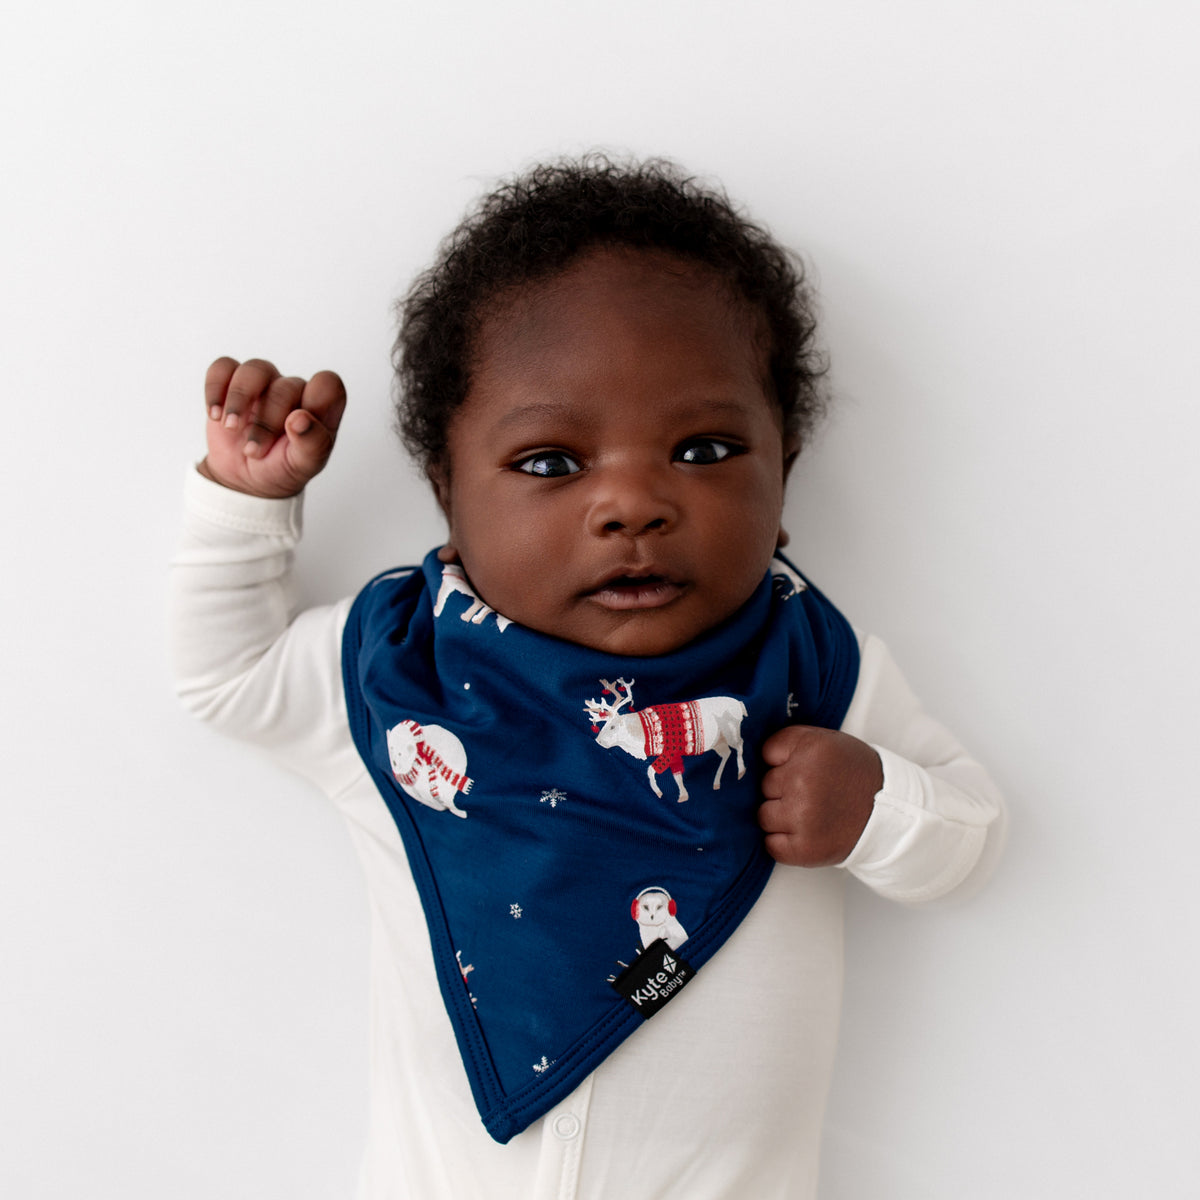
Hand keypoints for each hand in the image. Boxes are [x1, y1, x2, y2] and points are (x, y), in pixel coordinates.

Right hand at [199, 357, 346, 497]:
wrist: (246, 477)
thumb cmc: (282, 467)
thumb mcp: (304, 465)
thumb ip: (312, 444)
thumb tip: (299, 419)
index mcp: (320, 408)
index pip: (328, 384)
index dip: (314, 399)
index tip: (295, 425)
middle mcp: (295, 390)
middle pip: (285, 387)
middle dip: (266, 422)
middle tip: (253, 451)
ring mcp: (264, 384)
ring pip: (255, 369)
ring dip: (239, 399)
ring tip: (230, 427)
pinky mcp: (233, 382)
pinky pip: (223, 367)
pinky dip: (215, 388)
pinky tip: (215, 414)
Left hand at [757, 726, 882, 866]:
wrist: (890, 812)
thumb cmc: (853, 775)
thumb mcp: (827, 742)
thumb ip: (791, 743)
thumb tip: (749, 756)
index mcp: (810, 749)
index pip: (766, 754)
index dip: (781, 763)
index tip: (799, 769)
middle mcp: (803, 780)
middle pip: (764, 786)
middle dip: (781, 790)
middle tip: (810, 794)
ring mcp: (802, 816)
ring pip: (763, 815)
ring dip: (780, 817)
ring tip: (809, 815)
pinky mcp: (804, 848)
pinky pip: (771, 845)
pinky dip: (783, 843)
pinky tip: (805, 834)